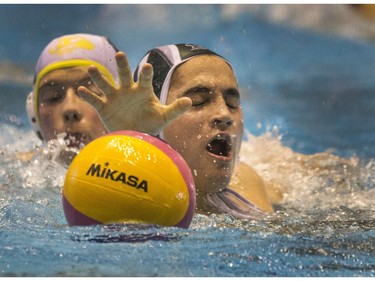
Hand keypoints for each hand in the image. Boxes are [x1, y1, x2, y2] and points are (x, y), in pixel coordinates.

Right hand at [77, 52, 191, 135]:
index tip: (147, 67)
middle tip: (120, 55)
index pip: (145, 79)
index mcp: (143, 91)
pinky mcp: (103, 107)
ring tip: (91, 69)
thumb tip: (189, 102)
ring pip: (105, 84)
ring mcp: (114, 98)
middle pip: (123, 75)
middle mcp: (127, 90)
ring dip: (98, 77)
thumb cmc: (151, 124)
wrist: (136, 136)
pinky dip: (88, 96)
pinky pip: (94, 100)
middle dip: (122, 66)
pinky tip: (80, 90)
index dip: (146, 73)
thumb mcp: (164, 117)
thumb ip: (175, 110)